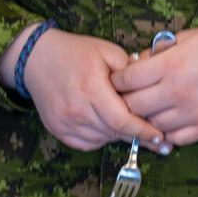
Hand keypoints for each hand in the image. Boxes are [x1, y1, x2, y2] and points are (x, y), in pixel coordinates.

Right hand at [6, 27, 166, 153]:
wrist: (36, 58)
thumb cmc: (76, 52)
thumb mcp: (108, 52)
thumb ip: (131, 74)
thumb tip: (152, 92)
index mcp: (92, 90)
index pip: (123, 121)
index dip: (143, 132)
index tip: (160, 138)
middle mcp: (77, 110)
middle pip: (114, 132)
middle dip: (136, 135)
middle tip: (155, 138)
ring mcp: (64, 122)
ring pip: (102, 139)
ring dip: (117, 135)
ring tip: (127, 124)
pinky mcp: (57, 129)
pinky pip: (86, 143)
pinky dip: (100, 138)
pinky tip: (105, 125)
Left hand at [111, 28, 197, 148]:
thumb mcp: (187, 37)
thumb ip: (158, 50)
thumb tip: (134, 64)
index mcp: (170, 65)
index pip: (126, 80)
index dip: (116, 80)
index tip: (117, 79)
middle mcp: (177, 92)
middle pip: (132, 106)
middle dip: (124, 101)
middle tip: (125, 97)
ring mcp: (191, 113)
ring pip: (150, 125)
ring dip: (144, 118)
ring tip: (147, 108)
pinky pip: (174, 139)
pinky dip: (165, 133)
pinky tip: (166, 121)